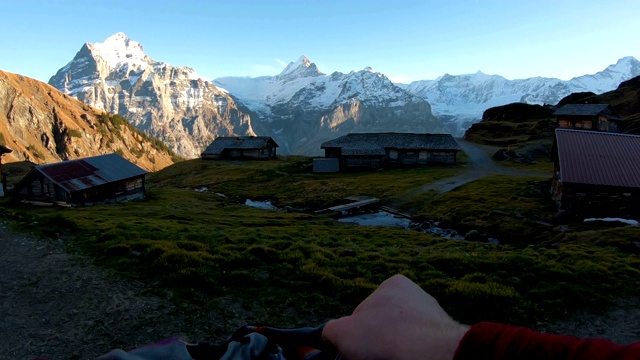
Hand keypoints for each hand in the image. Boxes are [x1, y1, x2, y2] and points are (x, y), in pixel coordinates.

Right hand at [322, 274, 469, 359]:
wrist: (432, 354)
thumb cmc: (386, 337)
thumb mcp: (343, 332)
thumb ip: (332, 330)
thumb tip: (329, 335)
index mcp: (394, 285)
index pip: (365, 312)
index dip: (358, 333)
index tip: (358, 348)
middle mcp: (417, 297)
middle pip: (386, 325)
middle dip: (378, 340)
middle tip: (374, 355)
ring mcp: (434, 318)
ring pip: (405, 337)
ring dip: (395, 349)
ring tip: (391, 357)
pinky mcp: (444, 337)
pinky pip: (419, 347)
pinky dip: (412, 353)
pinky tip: (407, 358)